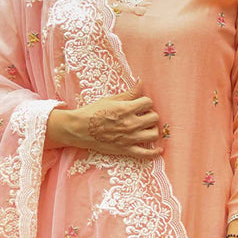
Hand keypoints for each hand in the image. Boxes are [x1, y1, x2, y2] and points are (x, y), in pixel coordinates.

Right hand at [46, 81, 161, 158]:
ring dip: (152, 129)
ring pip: (153, 134)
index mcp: (126, 109)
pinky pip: (145, 154)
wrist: (79, 129)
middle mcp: (130, 124)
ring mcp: (129, 138)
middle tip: (143, 116)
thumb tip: (141, 83)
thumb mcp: (110, 99)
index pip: (148, 103)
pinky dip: (154, 153)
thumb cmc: (92, 112)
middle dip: (150, 115)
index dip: (145, 102)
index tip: (140, 105)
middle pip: (154, 118)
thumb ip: (129, 93)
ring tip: (146, 128)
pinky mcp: (125, 150)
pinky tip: (159, 150)